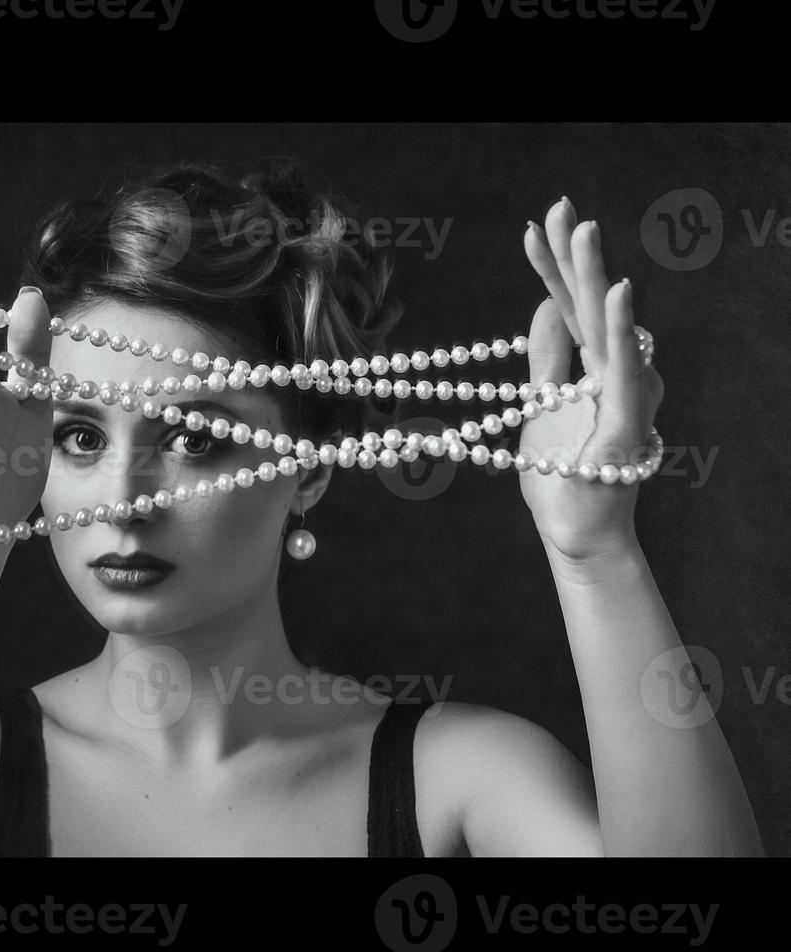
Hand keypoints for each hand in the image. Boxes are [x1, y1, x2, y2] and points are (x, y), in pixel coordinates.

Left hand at [518, 198, 665, 562]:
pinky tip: (618, 294)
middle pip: (590, 304)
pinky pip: (623, 370)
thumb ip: (548, 354)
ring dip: (595, 276)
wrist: (575, 532)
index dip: (554, 264)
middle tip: (560, 206)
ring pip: (608, 326)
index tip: (535, 224)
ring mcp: (626, 396)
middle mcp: (616, 374)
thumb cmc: (561, 472)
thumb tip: (546, 300)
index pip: (570, 304)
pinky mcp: (629, 421)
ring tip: (584, 230)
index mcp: (591, 367)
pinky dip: (619, 330)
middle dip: (574, 253)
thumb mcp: (541, 402)